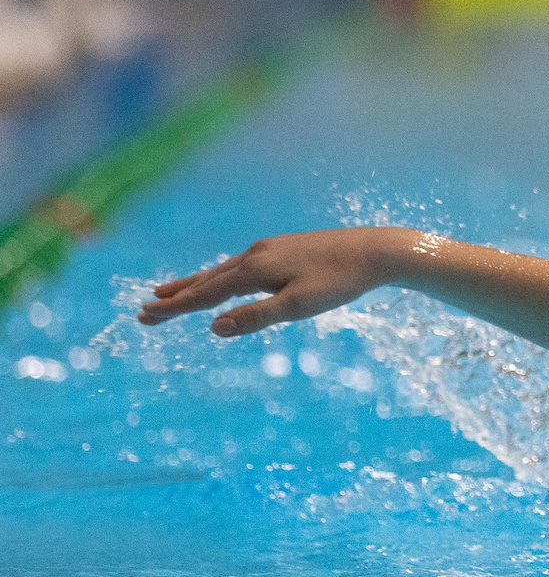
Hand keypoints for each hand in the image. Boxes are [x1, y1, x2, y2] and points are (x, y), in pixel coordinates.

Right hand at [139, 227, 423, 337]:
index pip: (206, 295)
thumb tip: (214, 327)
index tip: (145, 317)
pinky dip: (219, 276)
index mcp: (255, 269)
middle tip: (143, 312)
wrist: (376, 250)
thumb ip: (257, 317)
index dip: (175, 308)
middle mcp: (255, 254)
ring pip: (222, 270)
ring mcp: (269, 249)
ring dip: (194, 284)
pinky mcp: (283, 248)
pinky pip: (240, 266)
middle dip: (175, 297)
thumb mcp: (299, 306)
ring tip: (168, 293)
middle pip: (207, 280)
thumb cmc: (340, 282)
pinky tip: (221, 281)